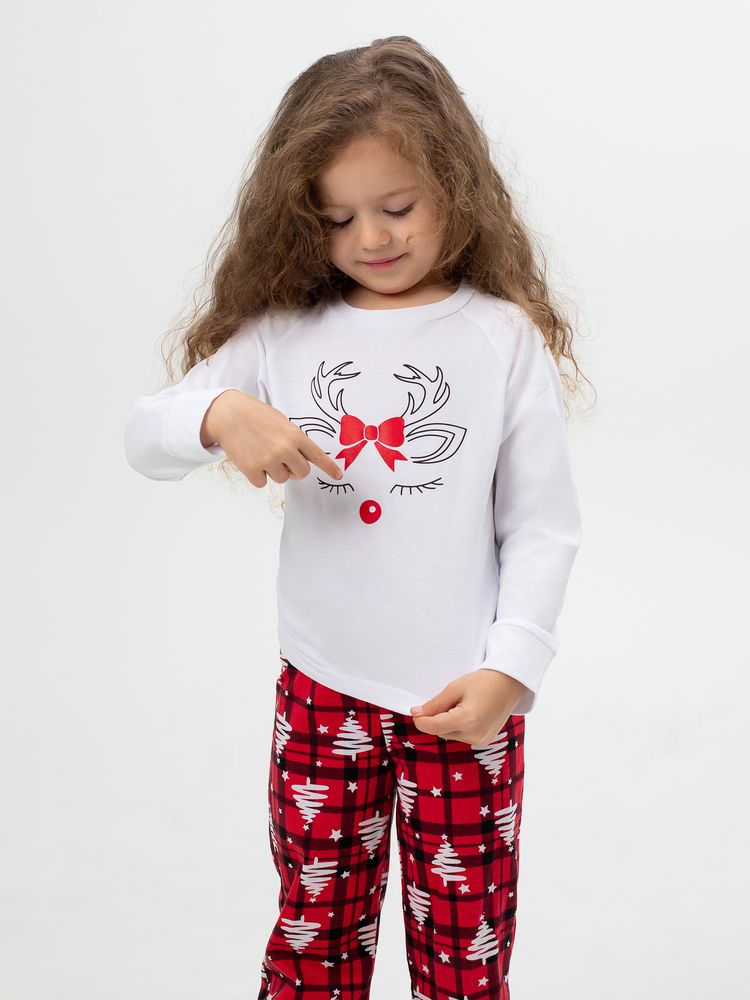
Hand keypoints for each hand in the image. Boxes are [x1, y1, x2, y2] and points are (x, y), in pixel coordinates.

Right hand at [201, 389, 343, 487]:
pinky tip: (251, 459)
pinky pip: (263, 483)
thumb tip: (302, 459)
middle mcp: (285, 449)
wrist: (228, 414)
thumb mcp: (282, 422)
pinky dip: (258, 475)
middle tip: (282, 459)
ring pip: (282, 479)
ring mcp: (268, 460)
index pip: (317, 456)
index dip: (330, 468)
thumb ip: (294, 440)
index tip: (339, 475)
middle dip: (294, 470)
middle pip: (301, 474)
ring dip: (274, 471)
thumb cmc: (256, 416)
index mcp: (295, 435)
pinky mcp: (252, 469)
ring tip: (261, 452)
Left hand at [409, 669, 527, 745]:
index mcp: (467, 720)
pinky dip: (458, 726)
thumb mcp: (455, 688)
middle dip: (437, 718)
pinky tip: (468, 712)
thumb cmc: (483, 681)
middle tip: (448, 700)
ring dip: (448, 722)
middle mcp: (475, 735)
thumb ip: (435, 704)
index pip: (434, 727)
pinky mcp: (484, 741)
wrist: (509, 684)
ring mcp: (481, 740)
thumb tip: (416, 714)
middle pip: (441, 731)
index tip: (415, 711)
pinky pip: (462, 736)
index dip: (421, 720)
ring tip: (462, 704)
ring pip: (450, 734)